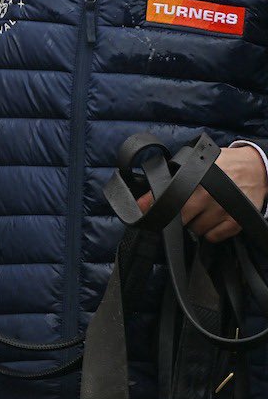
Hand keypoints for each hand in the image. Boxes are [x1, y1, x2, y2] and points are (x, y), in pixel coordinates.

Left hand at [135, 145, 267, 242]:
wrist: (256, 167)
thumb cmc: (224, 163)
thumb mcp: (197, 161)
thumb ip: (175, 173)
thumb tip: (149, 190)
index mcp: (195, 178)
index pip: (167, 196)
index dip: (151, 204)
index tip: (141, 211)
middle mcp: (207, 196)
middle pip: (179, 218)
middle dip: (176, 216)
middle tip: (181, 209)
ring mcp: (222, 211)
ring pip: (195, 230)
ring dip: (194, 224)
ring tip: (200, 211)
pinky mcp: (236, 222)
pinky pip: (213, 237)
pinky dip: (210, 232)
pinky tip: (212, 219)